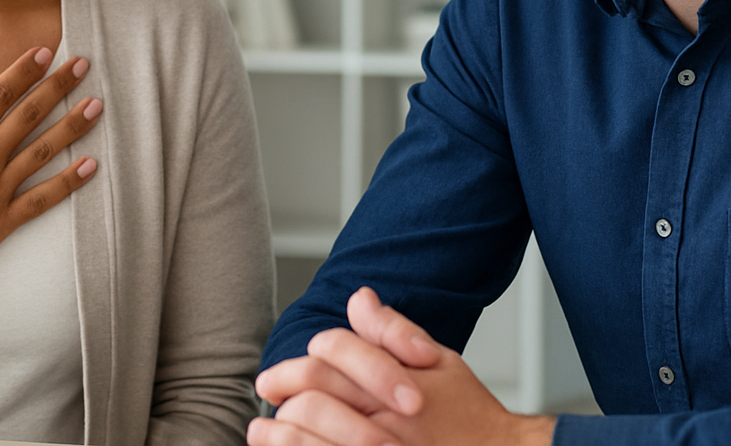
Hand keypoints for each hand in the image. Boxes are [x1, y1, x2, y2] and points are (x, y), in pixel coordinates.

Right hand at [0, 46, 99, 402]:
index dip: (24, 71)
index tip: (45, 52)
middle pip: (28, 116)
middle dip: (57, 87)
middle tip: (82, 66)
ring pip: (42, 152)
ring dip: (71, 127)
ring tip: (96, 106)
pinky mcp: (4, 219)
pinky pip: (42, 198)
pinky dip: (68, 182)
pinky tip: (90, 165)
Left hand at [250, 287, 555, 445]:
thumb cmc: (468, 414)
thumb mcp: (439, 362)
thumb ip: (393, 331)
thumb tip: (359, 298)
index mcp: (397, 381)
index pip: (334, 353)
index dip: (302, 358)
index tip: (279, 373)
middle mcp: (385, 418)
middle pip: (314, 393)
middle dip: (282, 389)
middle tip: (266, 391)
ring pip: (310, 437)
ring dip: (279, 433)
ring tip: (262, 431)